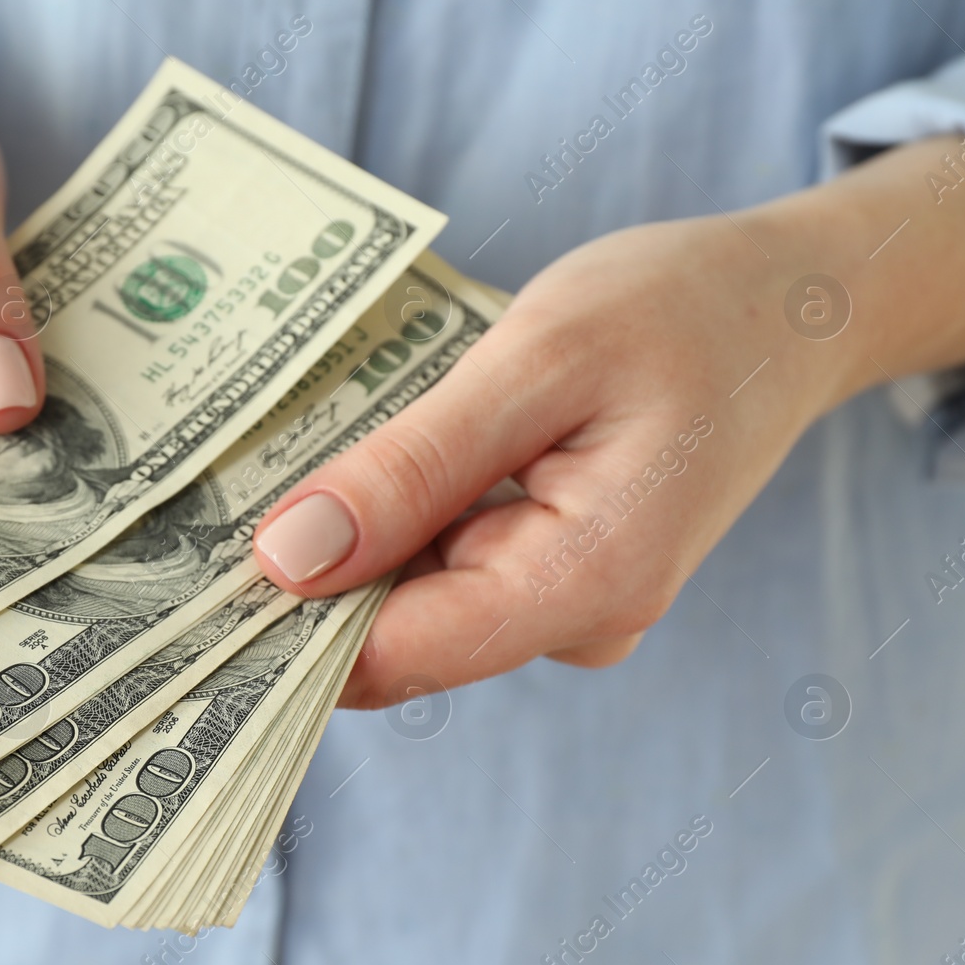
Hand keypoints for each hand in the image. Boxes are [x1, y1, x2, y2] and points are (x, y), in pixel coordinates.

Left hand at [250, 136, 964, 707]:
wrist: (786, 307)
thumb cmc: (678, 311)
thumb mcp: (537, 361)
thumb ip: (413, 469)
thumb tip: (285, 561)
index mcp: (582, 585)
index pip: (393, 656)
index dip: (281, 630)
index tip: (178, 589)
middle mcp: (575, 623)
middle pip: (393, 634)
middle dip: (304, 571)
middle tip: (214, 486)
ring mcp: (566, 605)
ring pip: (410, 597)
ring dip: (349, 535)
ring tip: (299, 445)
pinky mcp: (552, 574)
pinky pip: (445, 565)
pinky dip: (396, 517)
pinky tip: (375, 453)